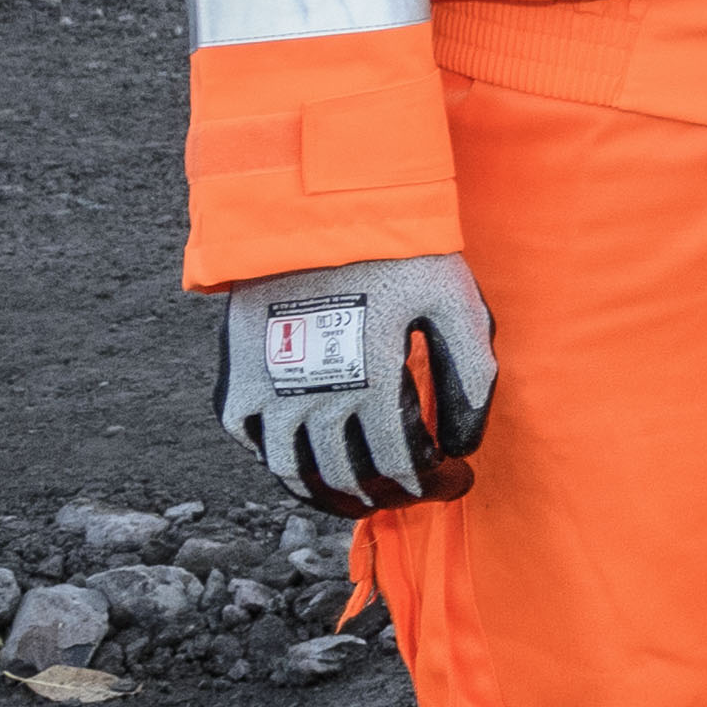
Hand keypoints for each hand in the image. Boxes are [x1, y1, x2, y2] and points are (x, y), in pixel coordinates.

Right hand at [215, 253, 499, 517]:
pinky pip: (258, 449)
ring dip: (339, 497)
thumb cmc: (395, 251)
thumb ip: (470, 374)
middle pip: (355, 479)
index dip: (437, 482)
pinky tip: (318, 468)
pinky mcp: (236, 386)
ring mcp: (266, 397)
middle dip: (396, 493)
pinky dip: (290, 470)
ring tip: (370, 496)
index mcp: (370, 382)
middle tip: (421, 488)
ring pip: (300, 478)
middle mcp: (312, 400)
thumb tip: (465, 443)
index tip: (460, 476)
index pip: (406, 464)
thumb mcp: (453, 300)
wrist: (312, 209)